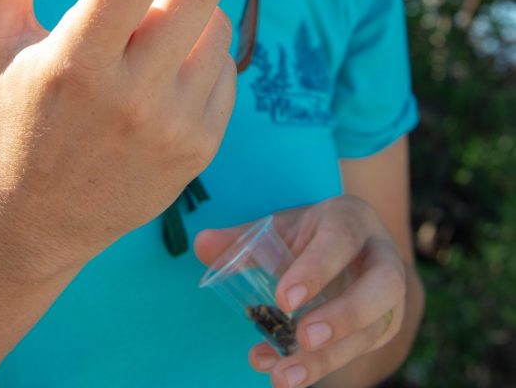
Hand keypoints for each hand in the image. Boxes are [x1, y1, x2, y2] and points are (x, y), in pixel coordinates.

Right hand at [0, 0, 236, 279]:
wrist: (37, 221)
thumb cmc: (14, 116)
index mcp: (73, 60)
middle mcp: (127, 97)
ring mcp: (170, 128)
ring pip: (214, 29)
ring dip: (201, 2)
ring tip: (162, 15)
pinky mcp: (199, 149)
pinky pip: (225, 71)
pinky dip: (206, 49)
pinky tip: (171, 61)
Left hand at [195, 195, 406, 387]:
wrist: (354, 246)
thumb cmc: (312, 234)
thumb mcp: (281, 228)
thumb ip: (243, 239)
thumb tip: (202, 245)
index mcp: (352, 220)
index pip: (341, 240)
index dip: (315, 270)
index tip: (283, 300)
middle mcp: (381, 257)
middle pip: (383, 285)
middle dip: (346, 314)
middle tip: (303, 337)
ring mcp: (389, 297)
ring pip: (374, 329)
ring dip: (329, 357)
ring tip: (283, 376)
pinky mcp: (383, 329)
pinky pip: (359, 352)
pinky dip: (319, 367)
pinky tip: (280, 372)